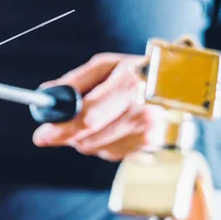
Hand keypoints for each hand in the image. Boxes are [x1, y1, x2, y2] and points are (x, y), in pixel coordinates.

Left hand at [32, 53, 163, 161]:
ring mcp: (149, 134)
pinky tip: (112, 126)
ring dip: (85, 138)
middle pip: (89, 139)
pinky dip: (102, 143)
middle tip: (54, 128)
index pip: (88, 118)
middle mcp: (142, 113)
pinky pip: (111, 153)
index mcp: (130, 86)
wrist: (179, 87)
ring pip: (95, 149)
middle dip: (66, 135)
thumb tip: (45, 94)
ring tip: (96, 117)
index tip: (41, 135)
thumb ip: (74, 81)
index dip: (61, 129)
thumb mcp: (106, 65)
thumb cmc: (136, 72)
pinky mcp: (150, 148)